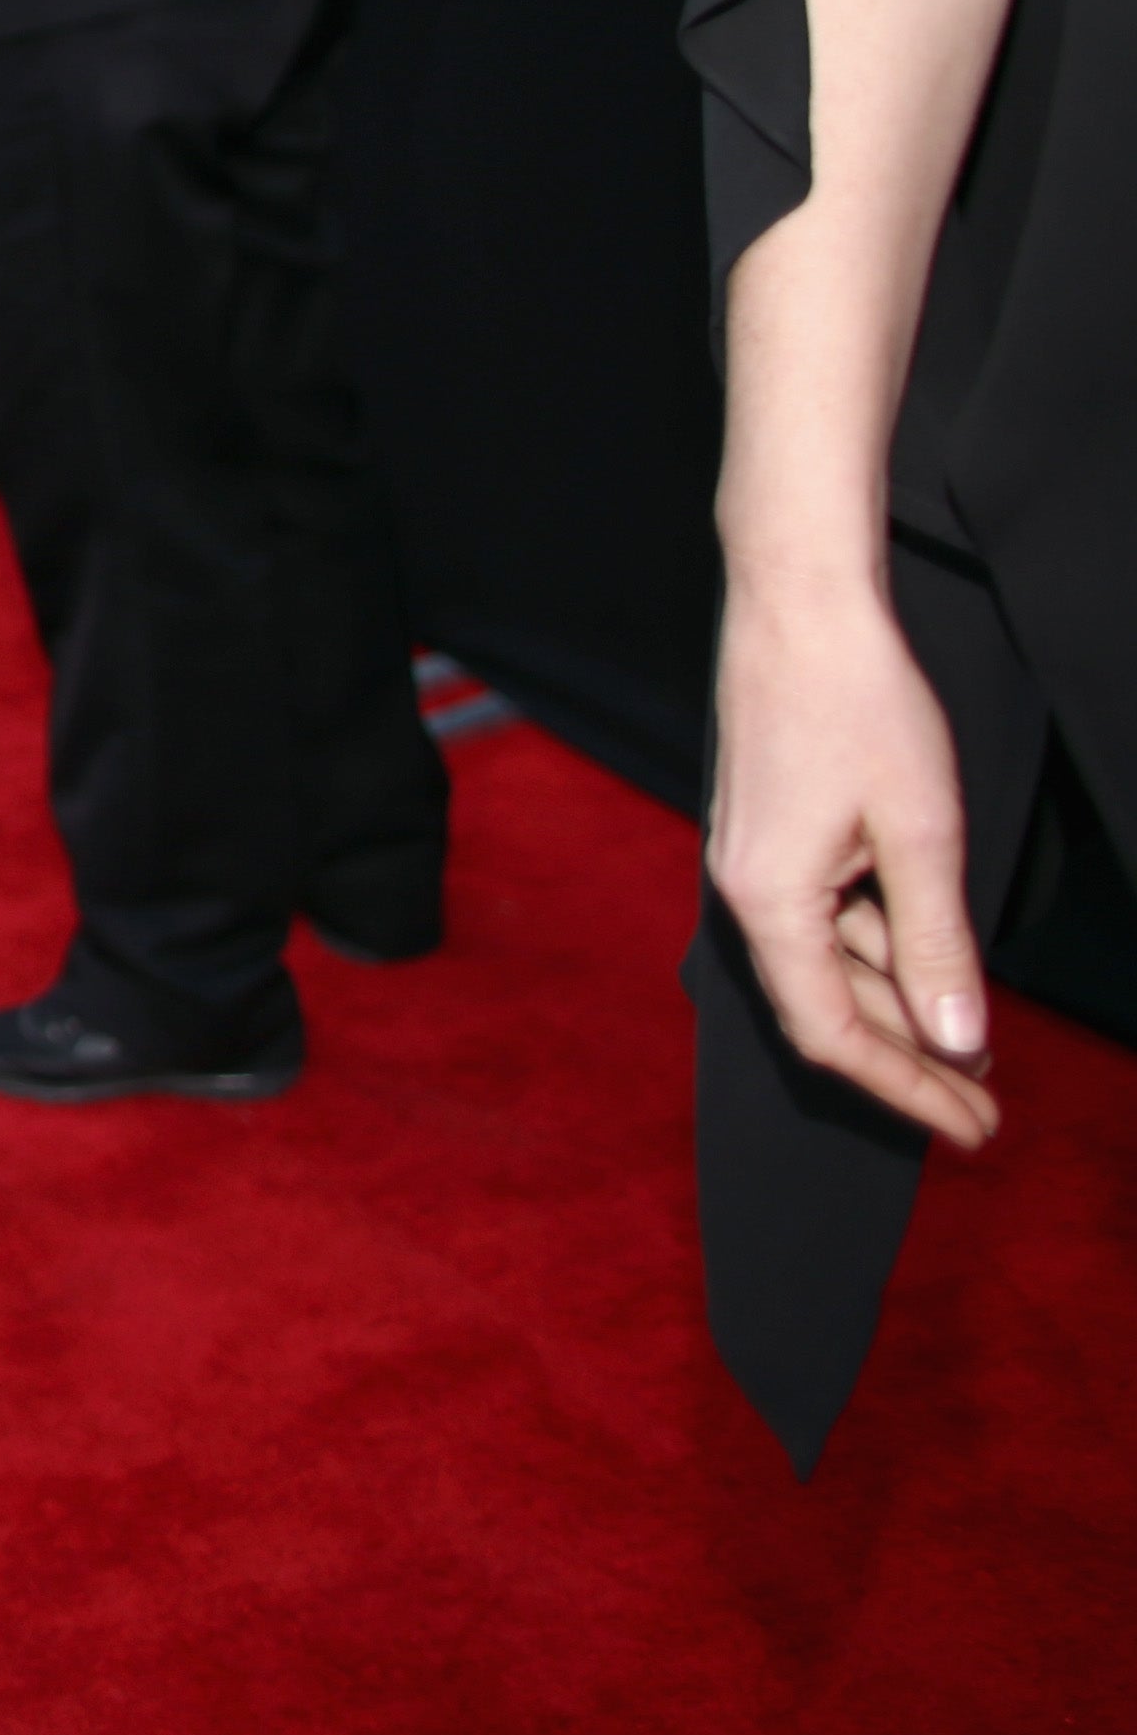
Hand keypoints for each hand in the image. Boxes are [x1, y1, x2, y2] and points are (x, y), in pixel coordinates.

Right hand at [707, 561, 995, 1147]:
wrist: (799, 606)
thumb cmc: (857, 704)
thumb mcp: (922, 830)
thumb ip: (939, 942)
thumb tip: (959, 1040)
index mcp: (769, 901)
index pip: (833, 1033)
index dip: (906, 1090)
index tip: (975, 1127)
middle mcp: (747, 892)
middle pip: (827, 1008)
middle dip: (910, 1062)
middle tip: (987, 1105)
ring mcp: (756, 862)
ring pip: (831, 963)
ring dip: (900, 1005)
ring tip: (975, 1038)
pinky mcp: (773, 835)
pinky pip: (826, 919)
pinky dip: (880, 950)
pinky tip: (931, 958)